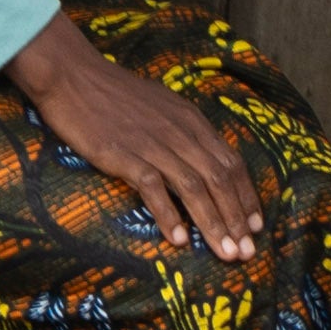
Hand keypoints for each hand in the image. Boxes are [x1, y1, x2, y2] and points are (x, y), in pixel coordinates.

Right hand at [16, 21, 265, 268]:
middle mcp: (179, 132)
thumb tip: (203, 161)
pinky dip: (168, 215)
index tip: (256, 226)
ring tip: (225, 252)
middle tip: (247, 252)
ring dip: (212, 223)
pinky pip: (153, 188)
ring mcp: (152, 143)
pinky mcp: (124, 154)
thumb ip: (184, 131)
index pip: (231, 162)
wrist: (74, 76)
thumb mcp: (163, 106)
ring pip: (193, 188)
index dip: (246, 197)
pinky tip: (178, 239)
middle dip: (236, 219)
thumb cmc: (116, 93)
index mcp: (192, 121)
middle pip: (218, 179)